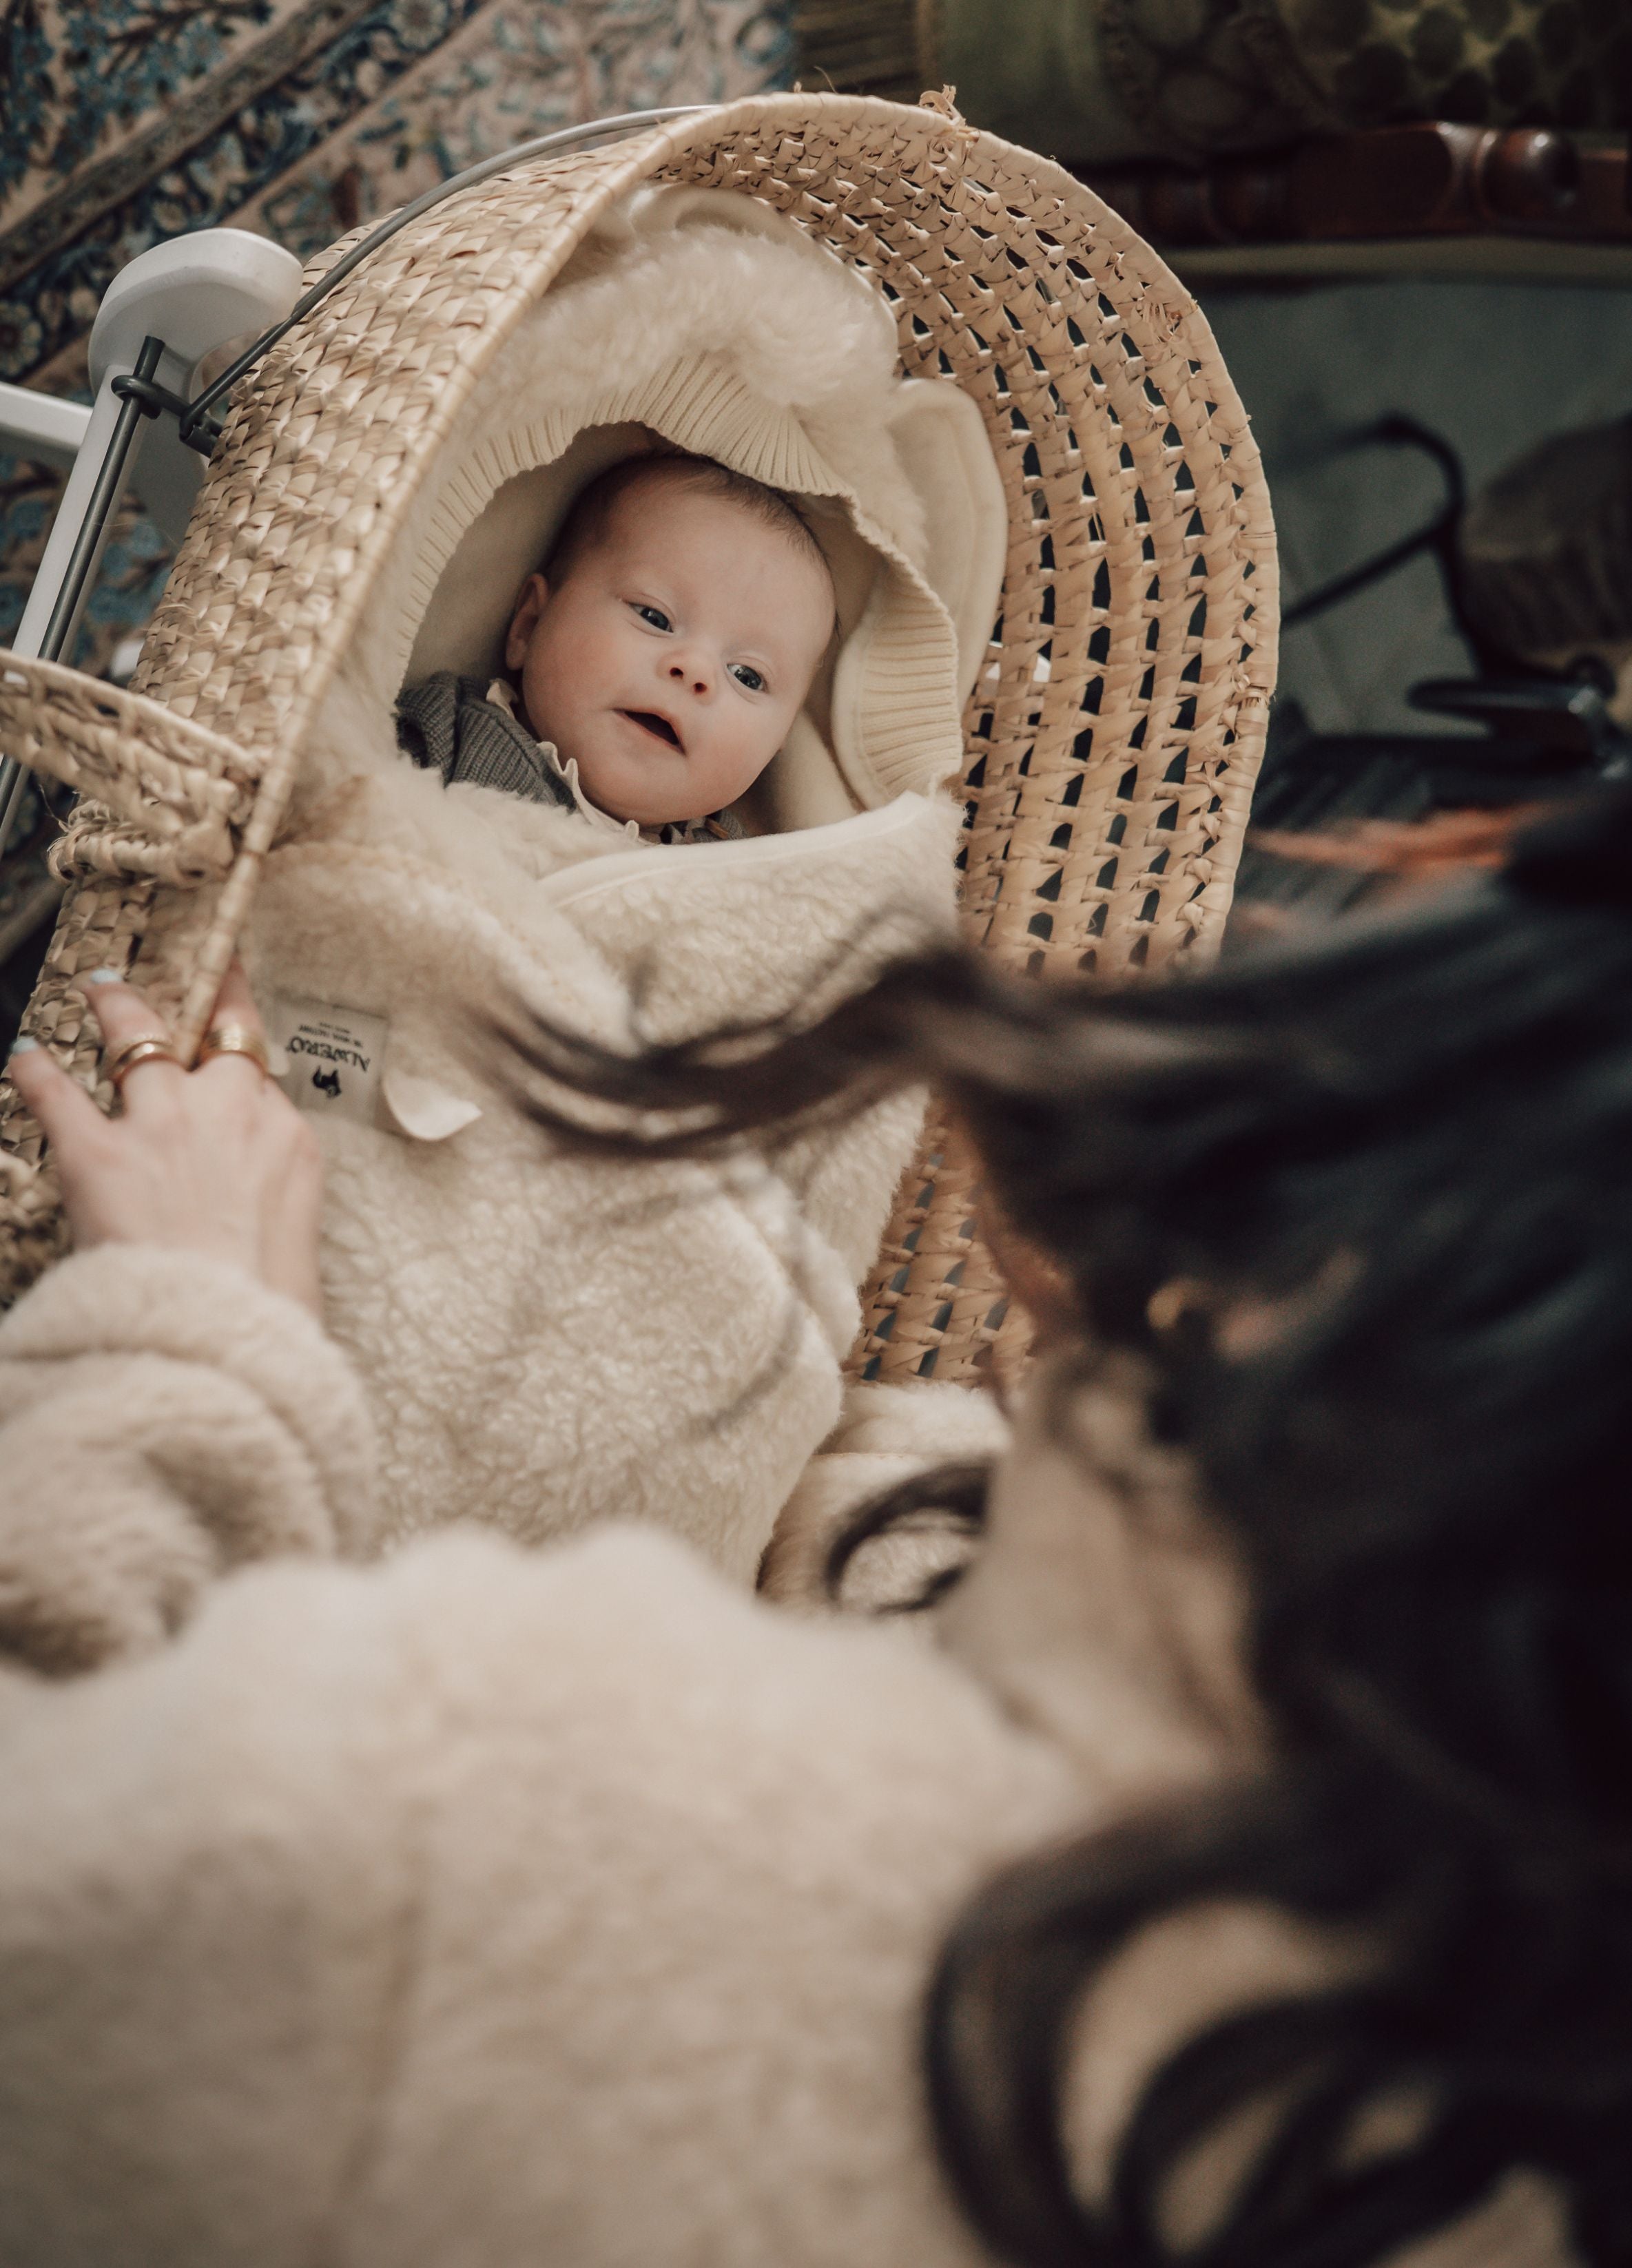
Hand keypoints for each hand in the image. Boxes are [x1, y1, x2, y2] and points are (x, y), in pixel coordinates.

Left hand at [8, 962, 323, 1314]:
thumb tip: (246, 1206)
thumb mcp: (293, 1245)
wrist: (221, 1333)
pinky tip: (23, 1056)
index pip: (259, 1080)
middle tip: (196, 973)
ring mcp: (163, 1125)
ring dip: (117, 1008)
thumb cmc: (264, 1307)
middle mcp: (229, 1114)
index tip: (233, 1031)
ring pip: (137, 1039)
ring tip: (101, 987)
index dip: (239, 1055)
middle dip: (205, 996)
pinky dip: (35, 1073)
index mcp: (286, 1142)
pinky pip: (56, 1093)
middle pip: (215, 1035)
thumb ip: (268, 1202)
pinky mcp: (98, 1153)